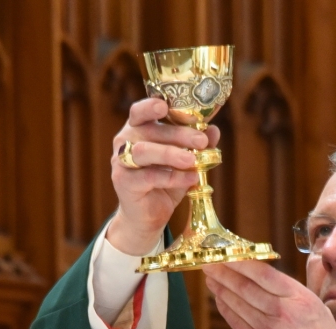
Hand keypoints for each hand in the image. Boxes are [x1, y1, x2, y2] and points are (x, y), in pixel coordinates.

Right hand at [108, 98, 220, 254]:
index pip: (140, 111)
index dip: (152, 105)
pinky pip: (148, 177)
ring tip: (192, 160)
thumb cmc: (165, 182)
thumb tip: (213, 130)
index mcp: (138, 129)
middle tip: (201, 141)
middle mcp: (125, 142)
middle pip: (149, 130)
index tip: (168, 106)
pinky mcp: (123, 183)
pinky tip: (190, 179)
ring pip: (143, 151)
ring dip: (170, 153)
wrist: (148, 216)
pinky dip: (172, 177)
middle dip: (178, 133)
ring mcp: (121, 162)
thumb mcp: (185, 162)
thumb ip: (197, 145)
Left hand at [204, 261, 335, 328]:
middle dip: (224, 273)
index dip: (241, 263)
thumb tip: (268, 282)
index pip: (263, 274)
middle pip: (246, 287)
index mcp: (300, 298)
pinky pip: (237, 325)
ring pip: (238, 304)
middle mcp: (282, 312)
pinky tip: (219, 301)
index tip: (227, 254)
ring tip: (211, 279)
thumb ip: (293, 296)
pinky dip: (226, 311)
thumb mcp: (318, 310)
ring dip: (221, 290)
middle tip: (209, 263)